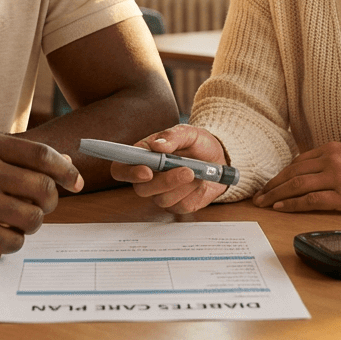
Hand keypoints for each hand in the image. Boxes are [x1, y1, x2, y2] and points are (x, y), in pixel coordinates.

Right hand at [0, 132, 83, 254]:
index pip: (43, 155)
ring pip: (33, 218)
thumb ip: (15, 155)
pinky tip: (2, 235)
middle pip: (43, 188)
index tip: (75, 182)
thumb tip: (66, 162)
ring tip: (20, 221)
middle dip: (51, 201)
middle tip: (42, 206)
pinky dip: (15, 241)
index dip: (66, 170)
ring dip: (34, 223)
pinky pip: (13, 241)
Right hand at [109, 124, 228, 214]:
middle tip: (187, 171)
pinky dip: (195, 194)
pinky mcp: (177, 205)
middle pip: (141, 189)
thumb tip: (157, 145)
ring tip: (198, 171)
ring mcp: (161, 193)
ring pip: (163, 199)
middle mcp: (148, 178)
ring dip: (185, 186)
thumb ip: (172, 136)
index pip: (120, 169)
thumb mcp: (188, 132)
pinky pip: (181, 206)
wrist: (219, 158)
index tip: (147, 171)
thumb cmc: (198, 144)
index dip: (129, 172)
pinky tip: (201, 182)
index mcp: (143, 156)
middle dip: (166, 181)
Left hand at [253, 141, 340, 213]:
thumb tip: (303, 173)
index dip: (279, 174)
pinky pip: (311, 201)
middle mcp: (331, 160)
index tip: (269, 184)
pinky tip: (282, 207)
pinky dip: (293, 204)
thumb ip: (327, 161)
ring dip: (276, 195)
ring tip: (264, 203)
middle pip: (292, 173)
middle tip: (258, 195)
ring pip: (297, 186)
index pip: (297, 162)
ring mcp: (337, 178)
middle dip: (272, 185)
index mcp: (331, 149)